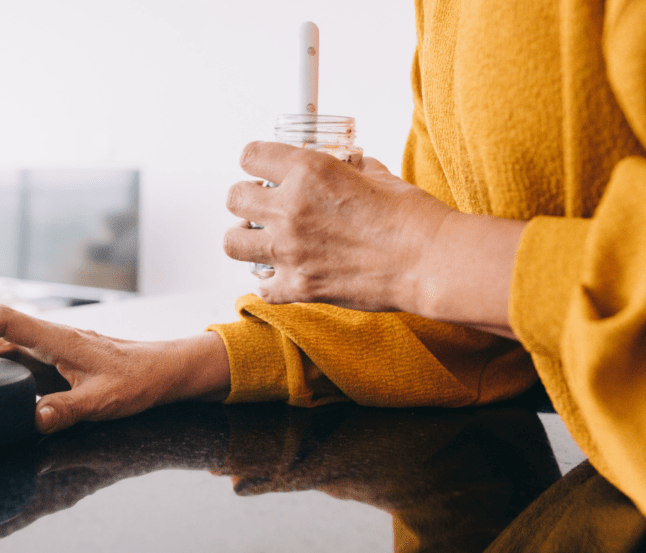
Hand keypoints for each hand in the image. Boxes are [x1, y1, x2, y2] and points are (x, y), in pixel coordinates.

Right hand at [0, 305, 230, 433]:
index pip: (4, 319)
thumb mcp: (102, 401)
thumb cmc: (140, 380)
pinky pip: (23, 354)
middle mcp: (54, 336)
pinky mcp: (61, 357)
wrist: (166, 370)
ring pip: (9, 340)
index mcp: (59, 339)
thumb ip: (66, 411)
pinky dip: (1, 363)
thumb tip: (31, 421)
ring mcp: (57, 345)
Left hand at [224, 141, 453, 311]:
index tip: (262, 169)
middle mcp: (291, 208)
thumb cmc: (412, 218)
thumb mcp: (375, 174)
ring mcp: (290, 250)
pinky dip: (269, 281)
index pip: (250, 155)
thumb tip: (340, 165)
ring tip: (261, 239)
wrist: (429, 262)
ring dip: (244, 238)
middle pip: (234, 198)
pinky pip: (261, 286)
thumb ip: (346, 168)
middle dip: (247, 199)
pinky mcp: (298, 286)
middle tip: (263, 205)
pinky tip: (284, 274)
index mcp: (309, 171)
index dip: (256, 161)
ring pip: (232, 243)